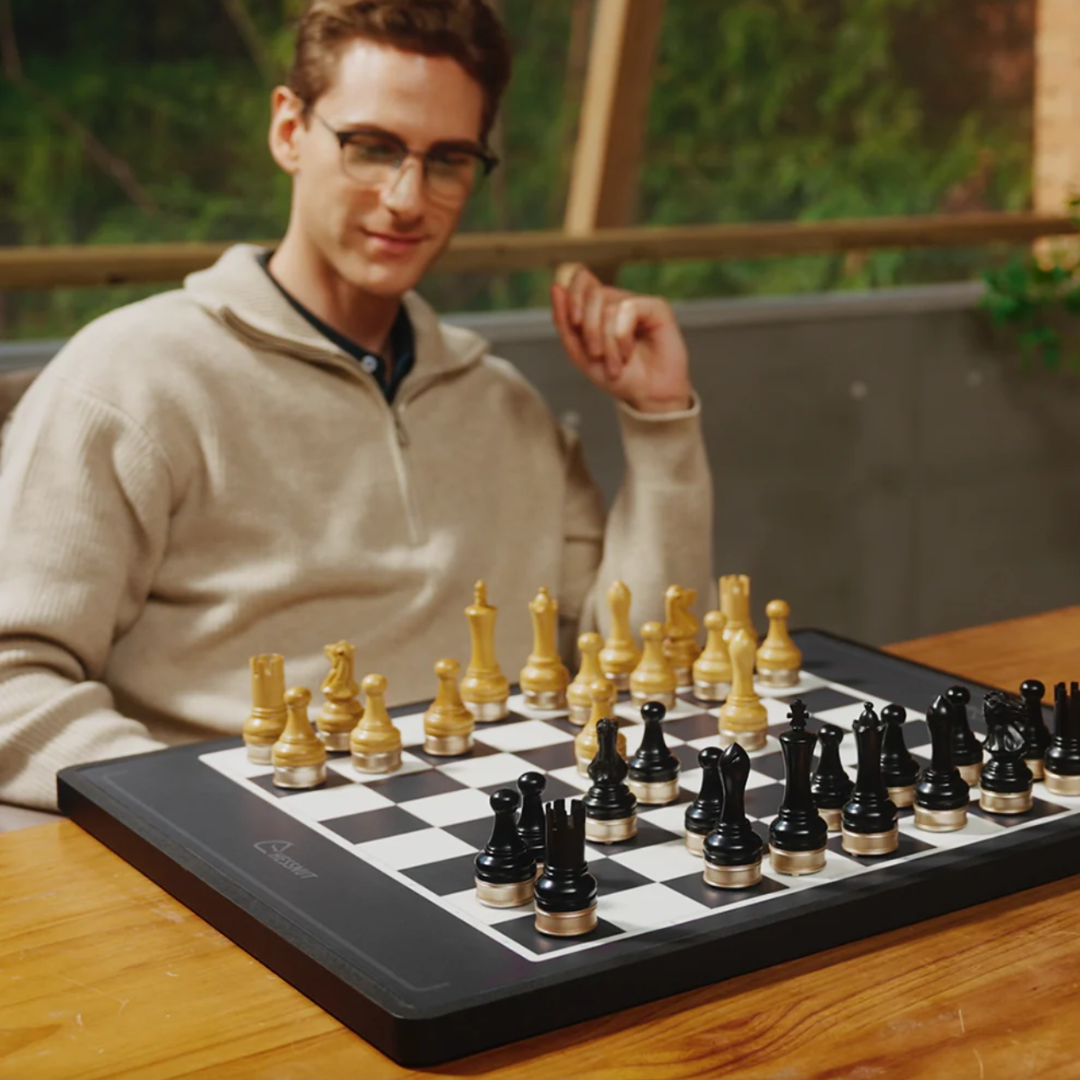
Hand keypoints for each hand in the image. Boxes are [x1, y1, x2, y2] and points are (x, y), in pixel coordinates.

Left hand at [550, 265, 691, 414]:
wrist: (646, 397)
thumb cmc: (618, 377)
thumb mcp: (580, 354)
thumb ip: (564, 323)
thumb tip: (555, 286)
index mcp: (599, 308)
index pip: (582, 278)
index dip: (574, 295)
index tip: (574, 323)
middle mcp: (619, 300)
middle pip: (593, 294)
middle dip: (590, 330)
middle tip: (596, 356)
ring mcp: (638, 303)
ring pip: (609, 305)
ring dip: (607, 342)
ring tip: (616, 365)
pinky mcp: (657, 308)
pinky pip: (628, 308)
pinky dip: (622, 336)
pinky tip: (629, 353)